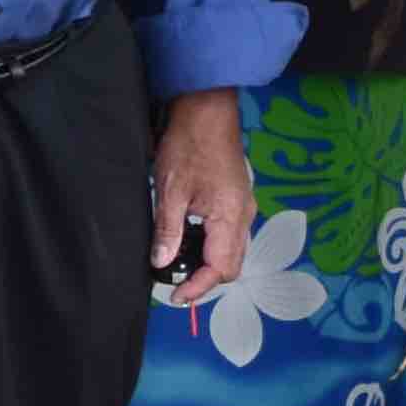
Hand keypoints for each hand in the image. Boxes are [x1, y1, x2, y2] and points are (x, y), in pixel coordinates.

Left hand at [145, 89, 253, 299]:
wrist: (207, 109)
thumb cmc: (189, 143)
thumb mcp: (170, 190)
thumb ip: (168, 231)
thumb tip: (161, 263)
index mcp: (230, 216)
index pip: (220, 268)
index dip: (198, 287)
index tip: (175, 296)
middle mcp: (244, 215)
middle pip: (231, 264)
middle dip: (205, 279)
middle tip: (174, 282)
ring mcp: (244, 206)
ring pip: (232, 251)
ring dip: (208, 263)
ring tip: (178, 263)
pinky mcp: (237, 199)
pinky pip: (230, 234)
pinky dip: (211, 246)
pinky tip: (188, 239)